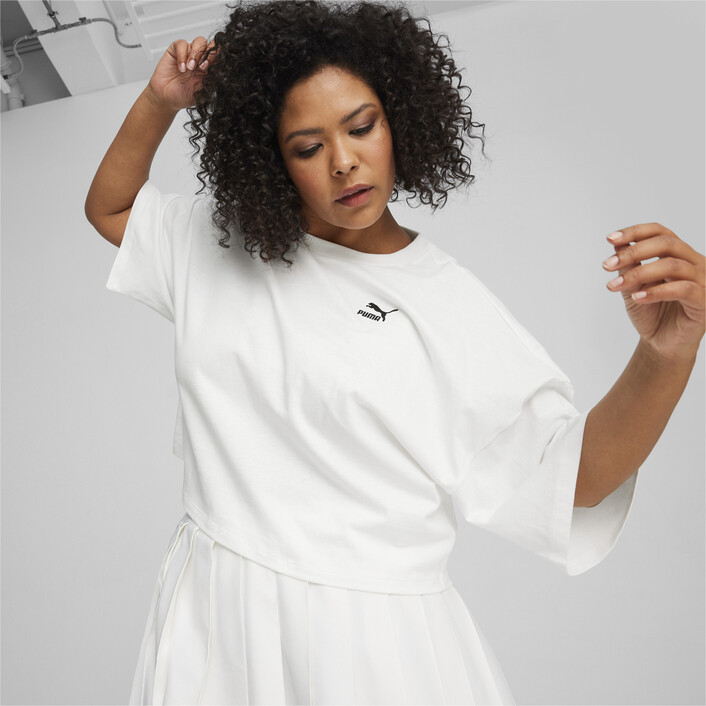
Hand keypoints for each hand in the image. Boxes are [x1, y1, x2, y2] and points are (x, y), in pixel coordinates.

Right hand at [147, 37, 219, 111]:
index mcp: (210, 68)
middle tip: (202, 67)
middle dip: (209, 54)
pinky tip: (181, 68)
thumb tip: (222, 75)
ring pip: (199, 41)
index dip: (219, 57)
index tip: (213, 66)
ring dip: (196, 54)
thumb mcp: (202, 92)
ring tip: (190, 68)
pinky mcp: (176, 50)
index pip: (219, 56)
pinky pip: (182, 44)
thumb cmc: (185, 96)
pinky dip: (182, 55)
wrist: (167, 98)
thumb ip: (212, 82)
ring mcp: (189, 53)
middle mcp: (201, 59)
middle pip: (211, 45)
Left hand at [602, 223, 704, 361]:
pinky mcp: (705, 301)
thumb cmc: (651, 313)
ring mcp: (703, 281)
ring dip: (639, 273)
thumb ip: (628, 266)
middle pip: (667, 244)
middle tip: (607, 265)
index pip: (660, 232)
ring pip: (673, 265)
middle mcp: (694, 263)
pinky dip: (657, 291)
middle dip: (633, 252)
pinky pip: (683, 289)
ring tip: (616, 285)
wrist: (661, 344)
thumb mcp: (633, 287)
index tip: (610, 239)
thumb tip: (617, 244)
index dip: (636, 232)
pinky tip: (638, 297)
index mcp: (678, 255)